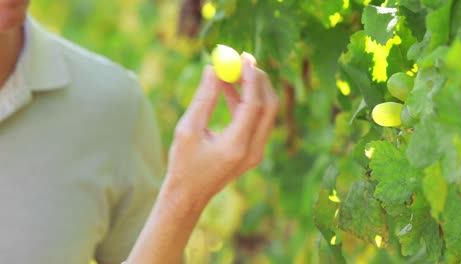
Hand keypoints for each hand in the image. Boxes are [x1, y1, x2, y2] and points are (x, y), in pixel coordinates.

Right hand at [126, 54, 278, 263]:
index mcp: (237, 146)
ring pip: (266, 112)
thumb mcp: (187, 129)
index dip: (251, 78)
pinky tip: (229, 88)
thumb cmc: (183, 164)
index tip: (243, 57)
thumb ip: (203, 98)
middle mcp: (253, 150)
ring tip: (231, 70)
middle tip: (242, 59)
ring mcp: (257, 152)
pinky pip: (257, 120)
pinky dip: (247, 102)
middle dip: (258, 80)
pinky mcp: (253, 151)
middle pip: (269, 106)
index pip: (255, 105)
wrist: (189, 195)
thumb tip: (212, 69)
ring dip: (253, 89)